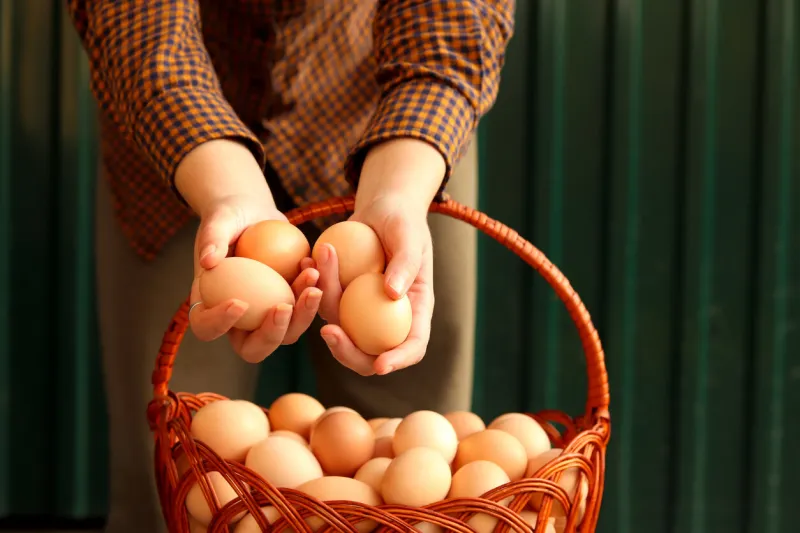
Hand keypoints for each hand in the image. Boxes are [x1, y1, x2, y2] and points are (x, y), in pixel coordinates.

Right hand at [175, 140, 321, 362]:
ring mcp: (266, 316)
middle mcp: (239, 321)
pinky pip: (304, 309)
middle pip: (252, 348)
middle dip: (271, 334)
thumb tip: (209, 261)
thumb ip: (212, 238)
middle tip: (284, 307)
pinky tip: (315, 266)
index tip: (239, 302)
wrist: (255, 214)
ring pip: (287, 333)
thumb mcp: (219, 219)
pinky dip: (313, 292)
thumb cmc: (230, 215)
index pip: (207, 327)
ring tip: (311, 277)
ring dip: (303, 313)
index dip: (221, 324)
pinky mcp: (290, 304)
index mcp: (210, 304)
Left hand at [316, 195, 433, 375]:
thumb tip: (393, 295)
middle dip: (347, 352)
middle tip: (328, 332)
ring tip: (318, 260)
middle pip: (370, 354)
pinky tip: (306, 262)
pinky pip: (322, 301)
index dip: (399, 360)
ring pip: (339, 326)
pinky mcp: (340, 298)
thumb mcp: (410, 236)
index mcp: (415, 310)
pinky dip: (311, 286)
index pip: (413, 345)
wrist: (382, 208)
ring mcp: (361, 311)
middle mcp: (388, 318)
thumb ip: (405, 263)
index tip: (381, 365)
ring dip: (323, 297)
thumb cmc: (403, 220)